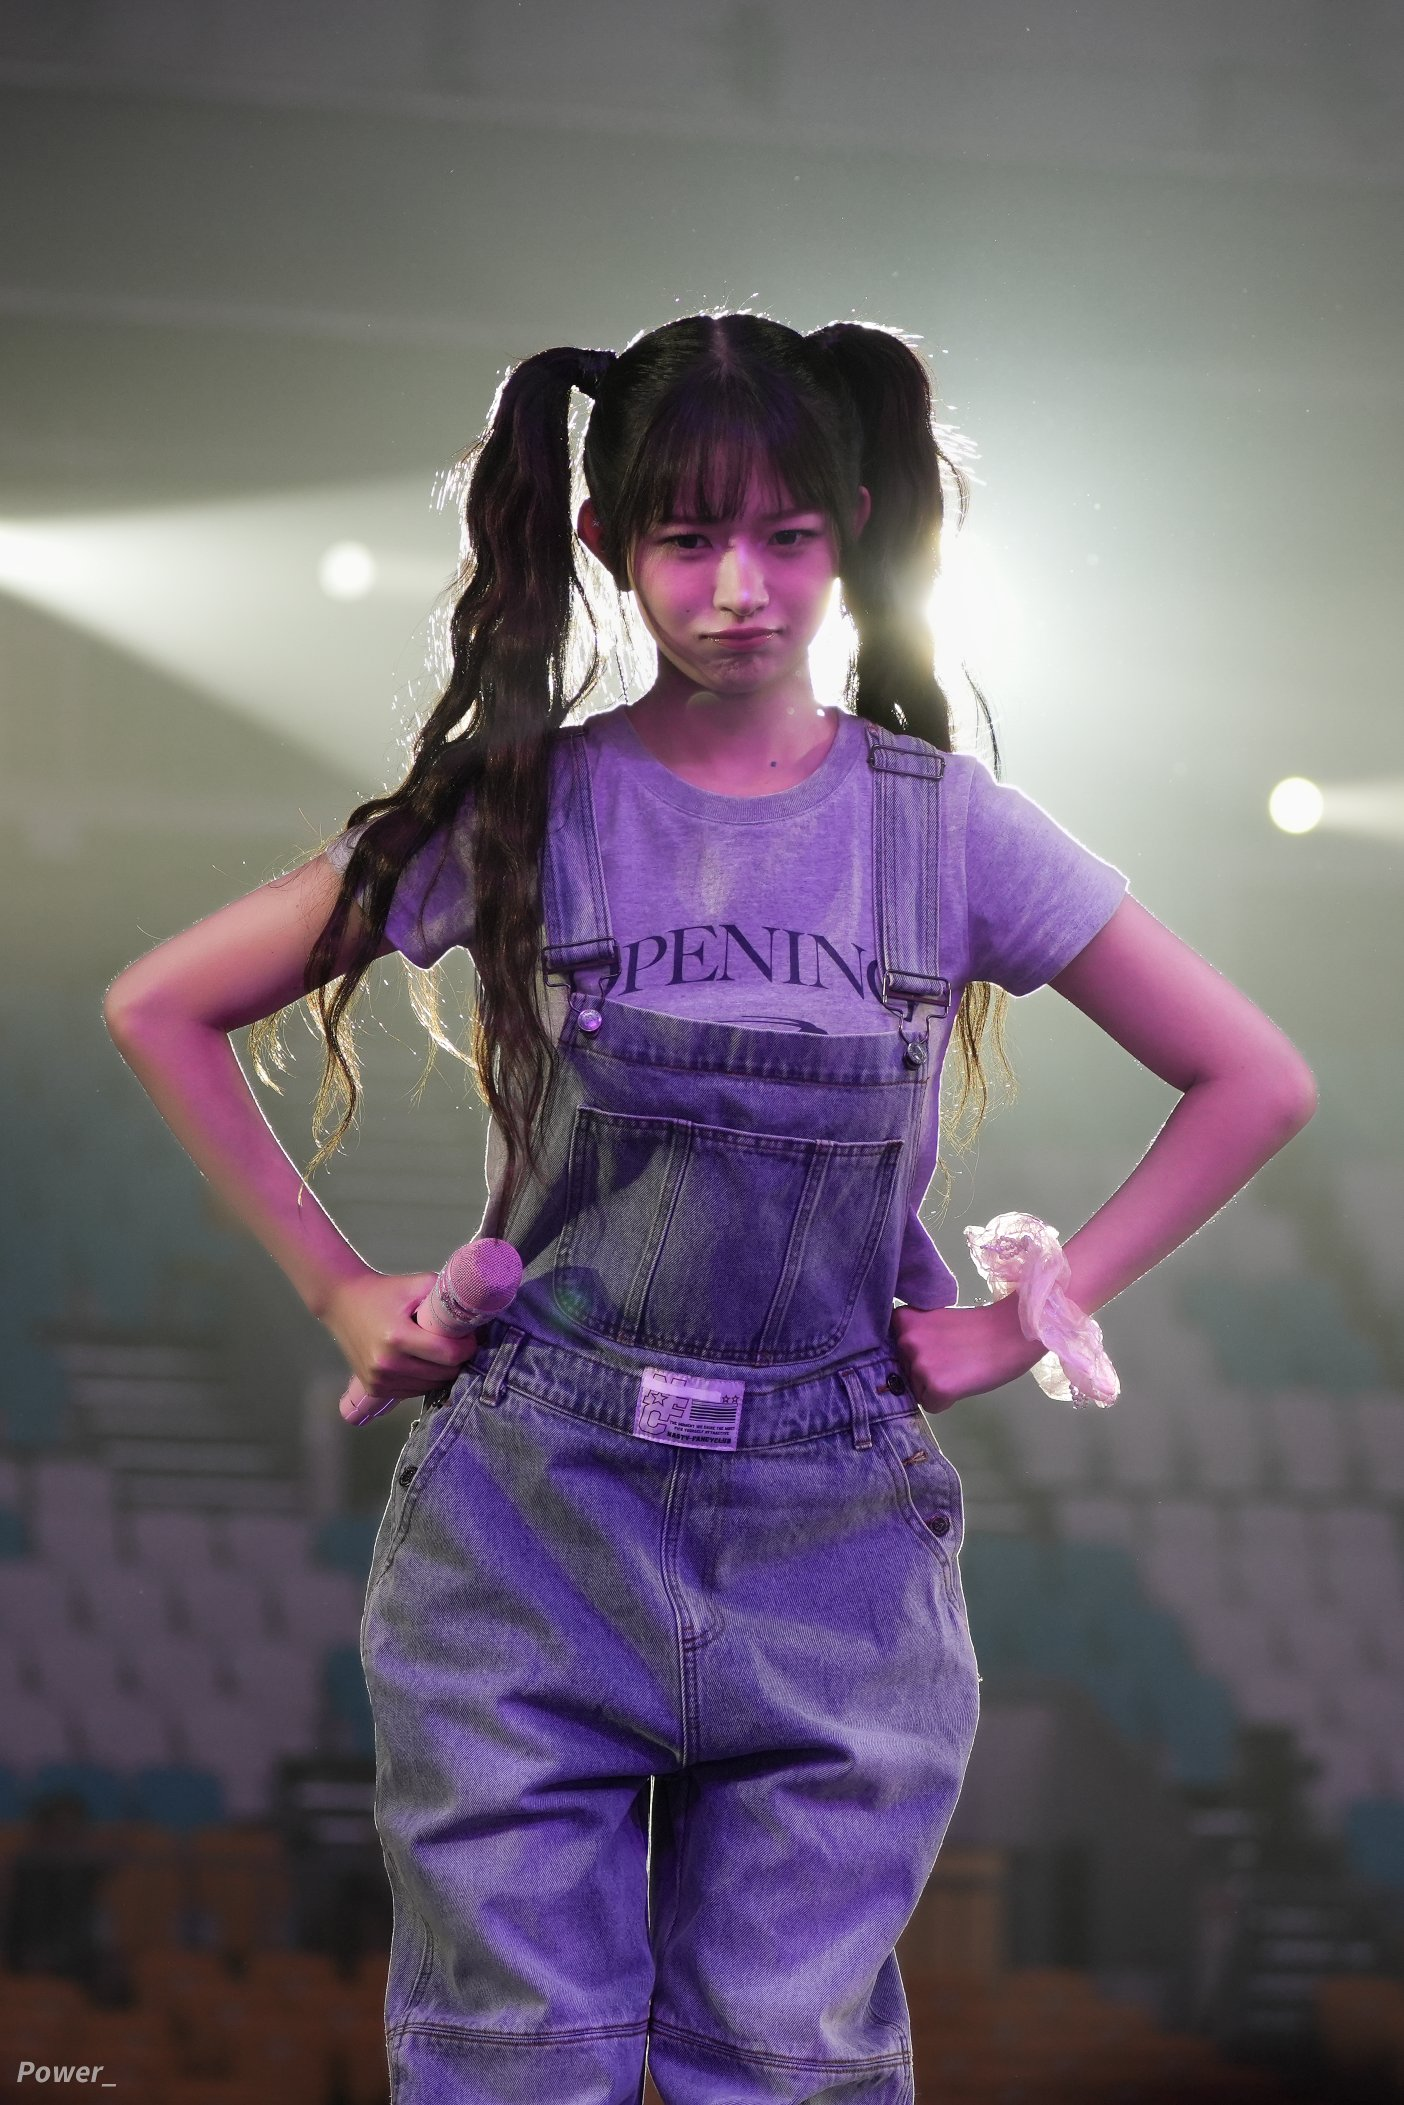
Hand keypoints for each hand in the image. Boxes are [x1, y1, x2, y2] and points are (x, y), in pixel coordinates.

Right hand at [321, 1269, 481, 1425]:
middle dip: (457, 1360)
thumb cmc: (384, 1292)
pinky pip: (413, 1392)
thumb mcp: (417, 1285)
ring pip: (430, 1387)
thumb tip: (475, 1315)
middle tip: (456, 1343)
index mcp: (397, 1337)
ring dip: (441, 1373)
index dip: (467, 1346)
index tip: (468, 1336)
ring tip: (437, 1352)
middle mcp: (387, 1364)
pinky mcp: (375, 1390)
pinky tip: (420, 1362)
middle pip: (443, 1374)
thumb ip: (446, 1298)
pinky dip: (424, 1380)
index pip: (449, 1355)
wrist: (342, 1302)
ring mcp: (379, 1381)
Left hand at [889, 1295, 1041, 1414]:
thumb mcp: (933, 1323)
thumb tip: (899, 1367)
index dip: (914, 1355)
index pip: (893, 1353)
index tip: (935, 1349)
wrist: (1012, 1333)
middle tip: (953, 1358)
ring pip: (917, 1390)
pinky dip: (946, 1401)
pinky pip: (931, 1406)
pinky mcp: (937, 1387)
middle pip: (904, 1372)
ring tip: (960, 1368)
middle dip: (924, 1371)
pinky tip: (963, 1383)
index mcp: (902, 1320)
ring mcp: (920, 1365)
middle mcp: (905, 1341)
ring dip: (935, 1386)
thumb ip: (914, 1338)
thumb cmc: (977, 1328)